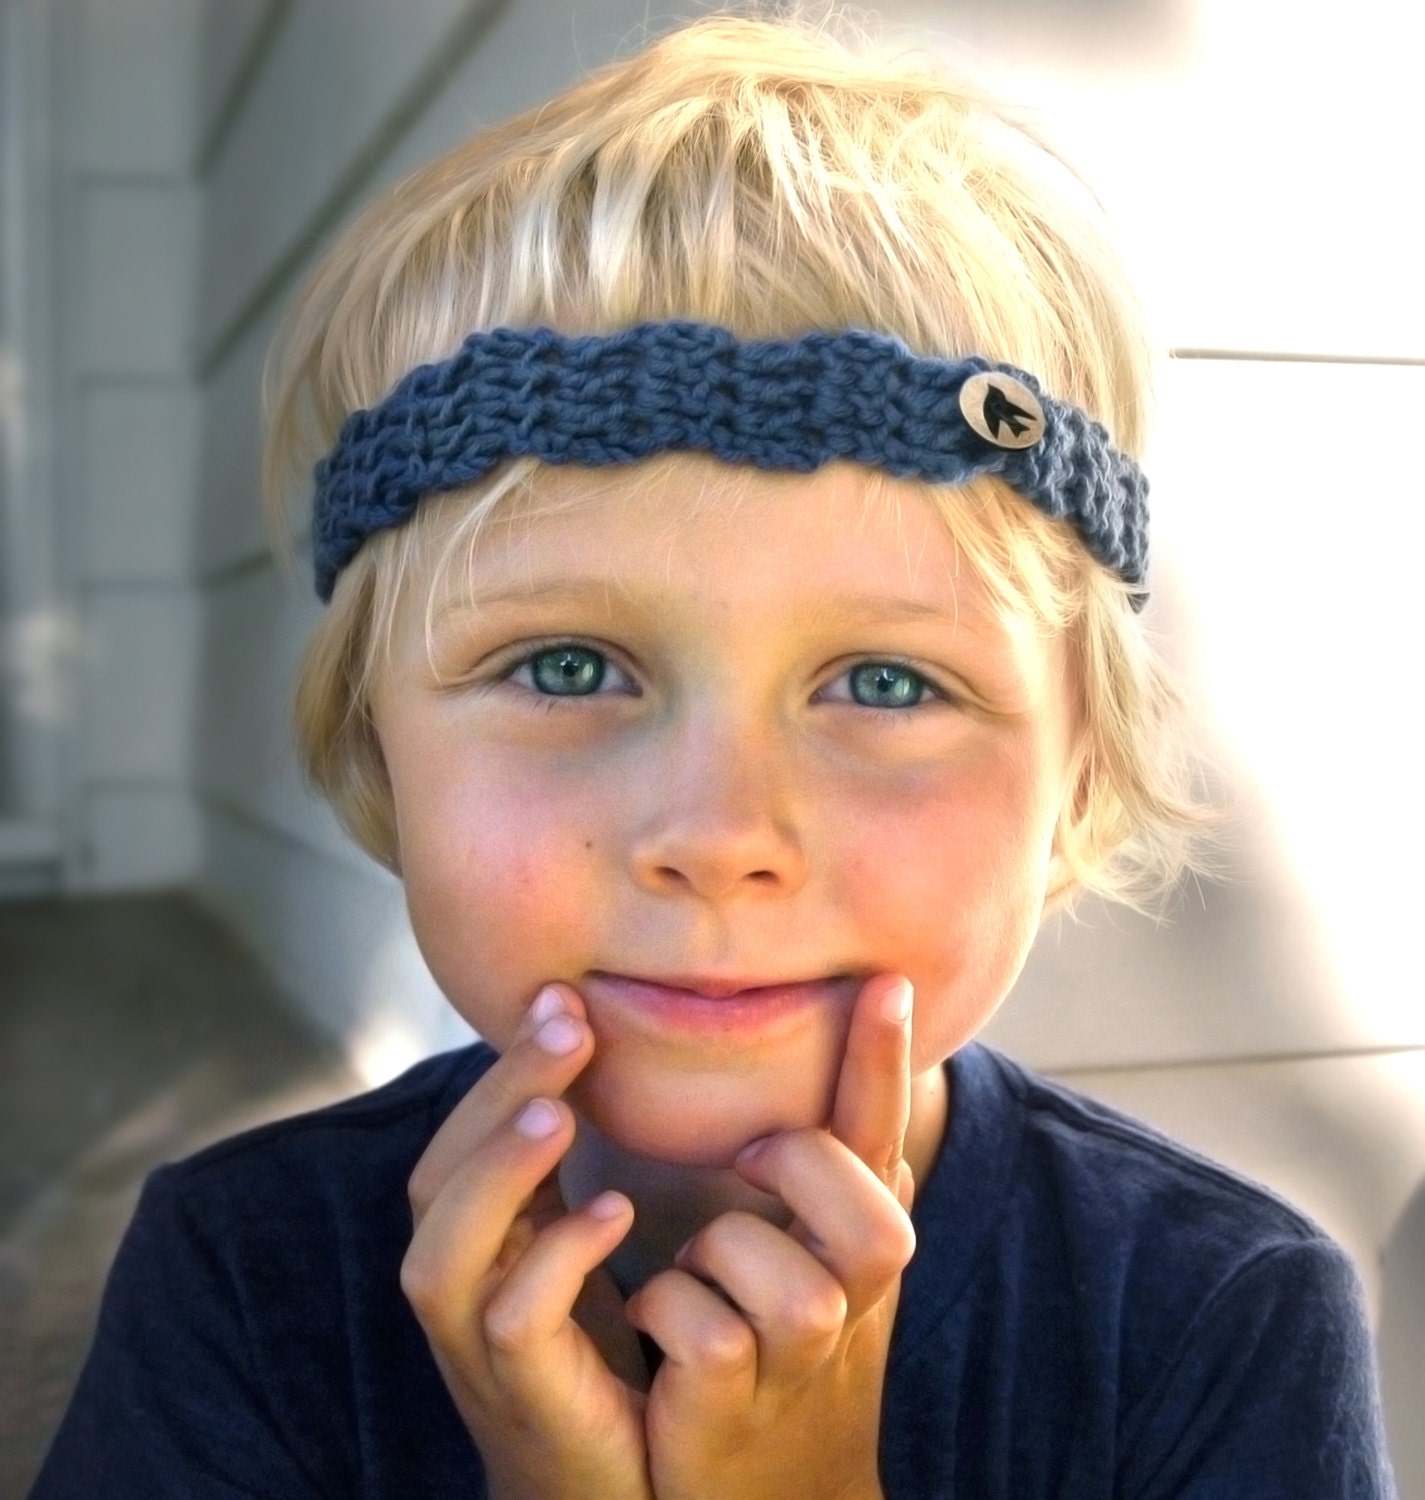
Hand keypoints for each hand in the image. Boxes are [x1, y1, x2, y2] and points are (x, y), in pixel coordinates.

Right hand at [400, 984, 652, 1499]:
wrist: (610, 1486)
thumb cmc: (605, 1355)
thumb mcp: (581, 1247)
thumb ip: (574, 1170)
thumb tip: (611, 1053)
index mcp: (479, 1238)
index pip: (465, 1135)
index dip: (506, 1065)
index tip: (564, 993)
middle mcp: (460, 1285)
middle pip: (442, 1173)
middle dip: (499, 1089)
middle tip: (566, 1017)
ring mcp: (476, 1346)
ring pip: (445, 1248)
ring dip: (499, 1169)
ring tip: (559, 1108)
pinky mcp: (519, 1396)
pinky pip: (512, 1322)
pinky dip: (557, 1260)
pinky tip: (614, 1212)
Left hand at [625, 973, 916, 1499]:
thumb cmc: (783, 1360)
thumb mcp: (821, 1266)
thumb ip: (831, 1184)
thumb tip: (843, 1073)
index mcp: (856, 1251)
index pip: (882, 1142)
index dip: (881, 1062)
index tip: (882, 979)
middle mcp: (849, 1306)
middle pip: (868, 1216)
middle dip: (801, 1173)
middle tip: (750, 1164)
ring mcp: (798, 1367)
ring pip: (780, 1278)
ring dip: (716, 1261)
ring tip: (694, 1279)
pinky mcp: (733, 1409)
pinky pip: (700, 1328)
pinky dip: (663, 1312)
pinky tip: (657, 1332)